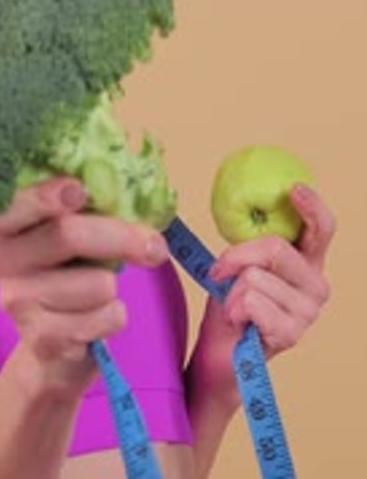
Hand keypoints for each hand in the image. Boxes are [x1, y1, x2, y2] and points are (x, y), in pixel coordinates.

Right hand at [0, 176, 168, 388]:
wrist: (53, 344)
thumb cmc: (69, 270)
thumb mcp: (75, 231)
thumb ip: (91, 204)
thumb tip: (141, 186)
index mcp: (7, 224)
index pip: (13, 204)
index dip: (44, 196)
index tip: (80, 192)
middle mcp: (0, 260)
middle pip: (67, 235)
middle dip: (121, 237)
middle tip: (155, 245)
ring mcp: (16, 302)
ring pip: (97, 283)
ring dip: (112, 286)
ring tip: (96, 290)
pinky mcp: (41, 340)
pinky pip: (104, 319)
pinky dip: (113, 317)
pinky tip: (93, 319)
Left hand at [187, 184, 334, 414]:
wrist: (219, 354)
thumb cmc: (230, 304)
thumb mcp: (240, 264)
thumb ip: (252, 243)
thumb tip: (242, 208)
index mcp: (307, 262)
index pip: (323, 228)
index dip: (312, 206)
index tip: (293, 189)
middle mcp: (316, 285)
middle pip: (276, 248)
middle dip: (238, 256)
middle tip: (221, 271)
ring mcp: (307, 311)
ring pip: (255, 277)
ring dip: (231, 291)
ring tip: (234, 308)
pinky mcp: (291, 333)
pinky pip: (251, 301)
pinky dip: (233, 309)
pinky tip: (238, 324)